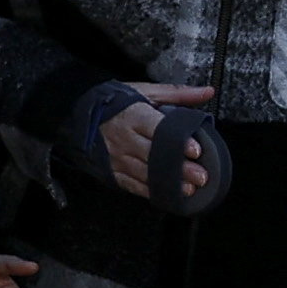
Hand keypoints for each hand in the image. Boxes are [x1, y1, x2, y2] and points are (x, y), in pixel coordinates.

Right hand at [94, 81, 216, 189]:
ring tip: (189, 189)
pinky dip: (151, 191)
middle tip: (201, 176)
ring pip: (145, 174)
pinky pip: (132, 185)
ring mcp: (117, 158)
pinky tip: (168, 195)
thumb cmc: (116, 103)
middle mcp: (125, 139)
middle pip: (155, 156)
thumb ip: (178, 94)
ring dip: (168, 183)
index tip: (196, 150)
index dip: (178, 142)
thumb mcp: (145, 92)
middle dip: (179, 168)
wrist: (79, 113)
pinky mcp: (112, 171)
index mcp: (134, 117)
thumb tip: (207, 92)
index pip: (158, 130)